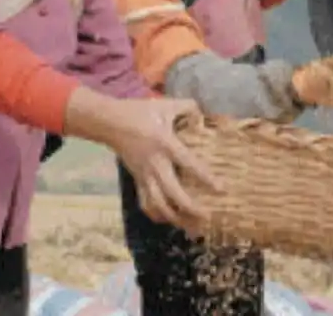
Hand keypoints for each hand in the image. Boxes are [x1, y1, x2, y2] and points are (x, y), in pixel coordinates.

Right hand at [65, 89, 220, 228]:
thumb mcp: (164, 105)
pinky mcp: (137, 180)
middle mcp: (156, 164)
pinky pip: (145, 202)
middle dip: (190, 209)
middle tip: (207, 218)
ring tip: (191, 227)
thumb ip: (187, 106)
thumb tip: (202, 114)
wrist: (110, 122)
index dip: (206, 178)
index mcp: (165, 144)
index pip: (189, 164)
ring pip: (158, 205)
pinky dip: (156, 214)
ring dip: (175, 218)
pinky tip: (167, 220)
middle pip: (173, 194)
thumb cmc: (139, 112)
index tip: (221, 190)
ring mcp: (144, 175)